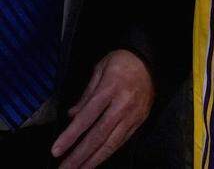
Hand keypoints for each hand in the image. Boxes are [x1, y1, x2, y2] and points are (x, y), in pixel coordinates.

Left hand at [51, 50, 154, 168]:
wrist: (151, 60)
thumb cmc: (122, 61)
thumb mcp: (100, 69)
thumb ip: (86, 94)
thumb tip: (72, 115)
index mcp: (110, 88)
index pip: (87, 116)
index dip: (71, 135)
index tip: (56, 150)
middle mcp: (123, 104)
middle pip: (99, 135)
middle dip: (79, 155)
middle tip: (64, 168)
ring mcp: (133, 114)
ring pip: (112, 142)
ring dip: (93, 159)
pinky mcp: (140, 120)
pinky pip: (122, 140)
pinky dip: (108, 153)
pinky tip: (96, 160)